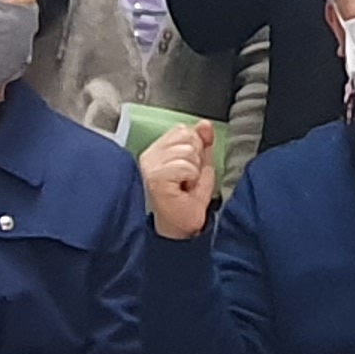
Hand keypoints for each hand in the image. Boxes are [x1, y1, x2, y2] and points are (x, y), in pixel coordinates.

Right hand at [139, 122, 214, 238]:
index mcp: (157, 150)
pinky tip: (182, 190)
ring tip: (185, 185)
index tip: (190, 170)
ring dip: (194, 171)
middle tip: (187, 179)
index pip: (182, 129)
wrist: (182, 229)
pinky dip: (191, 179)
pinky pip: (186, 166)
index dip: (195, 148)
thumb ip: (203, 143)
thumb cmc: (187, 202)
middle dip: (196, 159)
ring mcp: (150, 166)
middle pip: (187, 136)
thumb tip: (205, 124)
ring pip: (188, 151)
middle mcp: (149, 155)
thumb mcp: (201, 166)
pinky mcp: (154, 177)